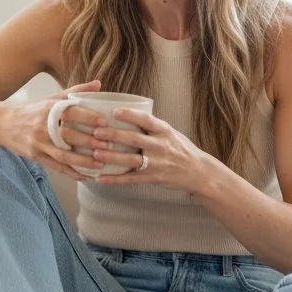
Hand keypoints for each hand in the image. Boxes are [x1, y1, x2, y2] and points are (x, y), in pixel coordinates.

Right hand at [0, 79, 111, 181]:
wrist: (2, 124)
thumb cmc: (32, 110)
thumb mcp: (51, 98)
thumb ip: (75, 92)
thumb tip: (99, 83)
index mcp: (48, 109)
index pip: (70, 112)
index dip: (87, 117)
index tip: (104, 122)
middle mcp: (43, 126)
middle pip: (68, 135)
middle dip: (89, 141)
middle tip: (109, 145)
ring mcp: (39, 143)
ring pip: (63, 154)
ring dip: (83, 161)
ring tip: (101, 163)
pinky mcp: (36, 156)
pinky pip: (56, 166)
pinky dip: (72, 172)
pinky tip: (86, 176)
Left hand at [90, 106, 209, 190]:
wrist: (197, 171)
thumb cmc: (180, 148)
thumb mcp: (169, 132)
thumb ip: (150, 126)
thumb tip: (125, 114)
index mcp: (164, 131)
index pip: (147, 120)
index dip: (130, 115)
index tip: (115, 111)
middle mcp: (160, 146)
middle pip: (135, 139)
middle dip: (114, 136)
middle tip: (97, 132)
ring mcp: (156, 163)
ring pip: (130, 161)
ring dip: (112, 158)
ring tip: (95, 154)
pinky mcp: (152, 178)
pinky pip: (130, 179)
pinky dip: (114, 179)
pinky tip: (99, 178)